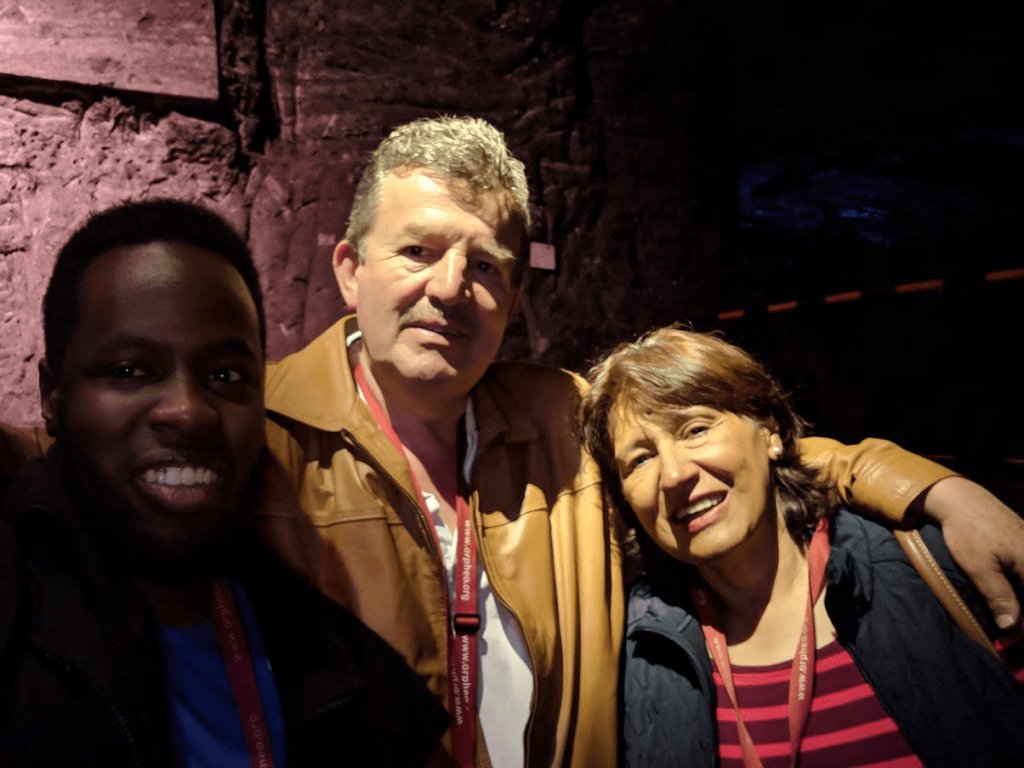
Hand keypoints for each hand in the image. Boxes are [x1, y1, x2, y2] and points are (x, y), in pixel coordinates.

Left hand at [915, 476, 1023, 628]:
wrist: (959, 498)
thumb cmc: (967, 531)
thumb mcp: (979, 568)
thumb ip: (999, 597)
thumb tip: (1011, 627)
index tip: (1014, 632)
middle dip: (1022, 609)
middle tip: (1009, 626)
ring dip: (1018, 596)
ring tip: (1008, 613)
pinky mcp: (1023, 540)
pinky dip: (1018, 581)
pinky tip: (1008, 592)